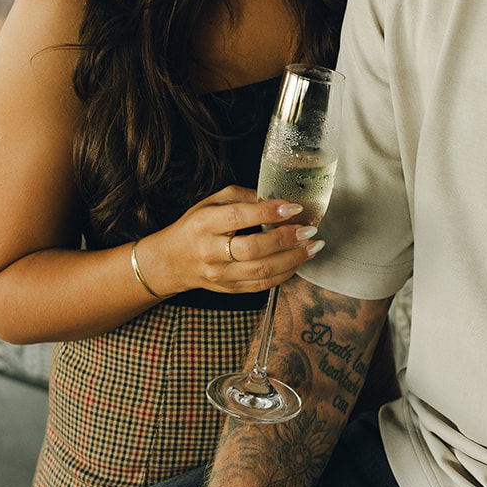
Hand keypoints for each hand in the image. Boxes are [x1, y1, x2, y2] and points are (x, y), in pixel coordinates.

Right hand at [138, 186, 323, 298]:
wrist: (173, 261)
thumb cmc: (196, 226)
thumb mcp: (213, 202)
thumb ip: (244, 197)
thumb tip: (277, 198)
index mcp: (205, 224)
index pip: (239, 217)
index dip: (268, 212)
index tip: (293, 207)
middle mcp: (211, 251)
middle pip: (253, 249)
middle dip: (286, 239)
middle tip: (309, 230)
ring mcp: (220, 275)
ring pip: (261, 272)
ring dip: (292, 259)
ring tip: (312, 246)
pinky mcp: (229, 289)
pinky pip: (262, 286)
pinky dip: (285, 274)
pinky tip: (298, 261)